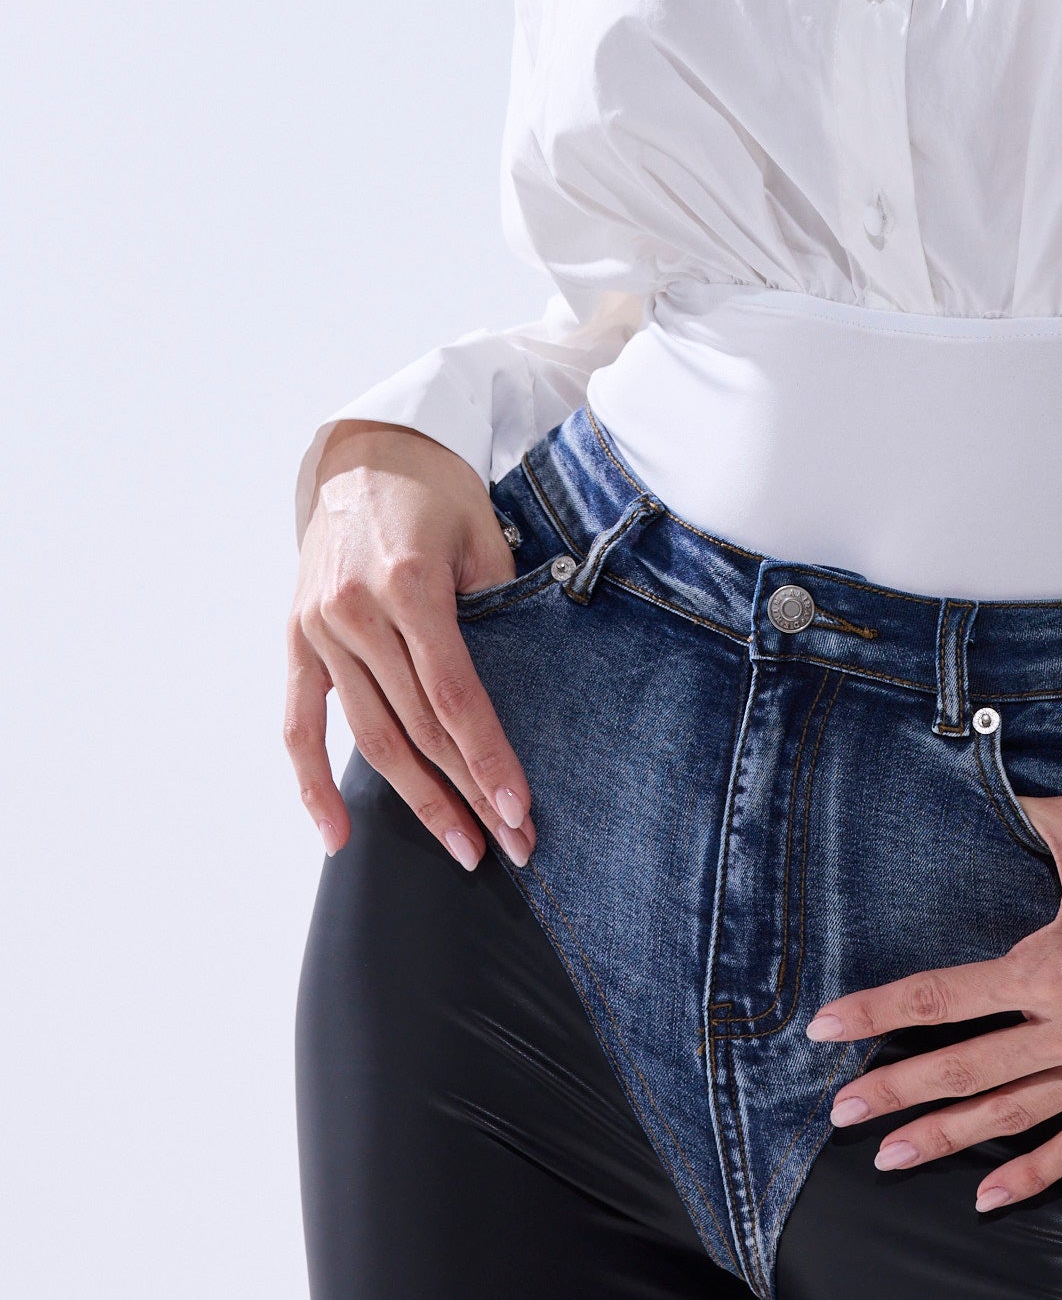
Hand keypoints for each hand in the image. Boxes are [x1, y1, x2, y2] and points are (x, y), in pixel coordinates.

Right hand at [285, 420, 535, 873]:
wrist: (364, 452)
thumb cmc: (437, 492)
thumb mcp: (483, 532)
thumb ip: (499, 604)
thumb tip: (526, 685)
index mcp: (408, 585)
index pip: (455, 695)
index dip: (487, 758)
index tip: (519, 810)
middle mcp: (356, 613)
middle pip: (418, 727)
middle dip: (467, 793)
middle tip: (509, 845)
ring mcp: (320, 630)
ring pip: (369, 737)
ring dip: (415, 800)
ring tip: (460, 846)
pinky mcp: (298, 639)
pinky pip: (300, 724)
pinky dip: (313, 784)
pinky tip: (339, 834)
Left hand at [806, 791, 1061, 1211]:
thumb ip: (1025, 817)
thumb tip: (979, 787)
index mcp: (1050, 963)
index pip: (941, 996)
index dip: (876, 1013)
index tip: (824, 1029)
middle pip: (963, 1068)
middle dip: (894, 1093)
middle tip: (839, 1113)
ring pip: (1014, 1114)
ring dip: (948, 1138)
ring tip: (891, 1157)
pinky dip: (1036, 1170)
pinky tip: (990, 1194)